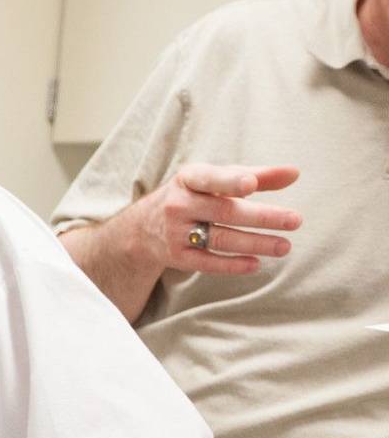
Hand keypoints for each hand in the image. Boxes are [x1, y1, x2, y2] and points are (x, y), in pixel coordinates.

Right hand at [122, 163, 301, 275]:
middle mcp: (178, 205)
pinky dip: (232, 264)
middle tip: (295, 220)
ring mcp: (176, 232)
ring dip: (255, 243)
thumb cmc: (192, 196)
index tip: (250, 184)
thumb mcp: (214, 180)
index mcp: (189, 179)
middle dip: (261, 216)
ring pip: (220, 238)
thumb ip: (254, 176)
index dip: (229, 181)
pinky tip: (256, 264)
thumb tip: (294, 173)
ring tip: (285, 246)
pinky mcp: (177, 257)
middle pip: (224, 211)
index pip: (209, 178)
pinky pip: (207, 263)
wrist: (142, 228)